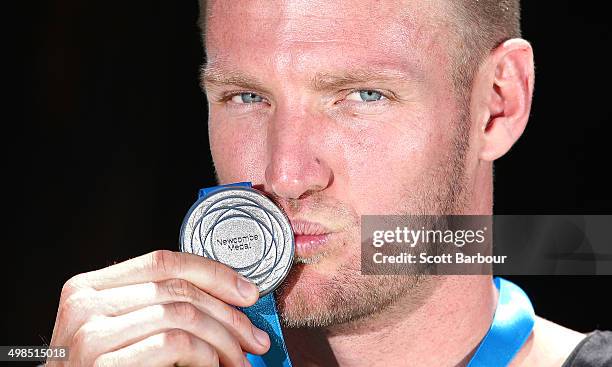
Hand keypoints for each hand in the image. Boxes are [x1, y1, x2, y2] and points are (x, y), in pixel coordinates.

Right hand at [47, 250, 269, 365]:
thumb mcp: (124, 328)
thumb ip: (159, 305)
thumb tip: (228, 298)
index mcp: (90, 287)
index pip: (164, 261)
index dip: (213, 273)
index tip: (246, 291)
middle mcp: (86, 305)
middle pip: (179, 290)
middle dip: (229, 314)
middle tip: (254, 337)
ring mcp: (91, 335)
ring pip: (183, 315)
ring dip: (222, 339)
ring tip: (238, 358)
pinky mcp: (103, 363)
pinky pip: (175, 344)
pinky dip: (205, 355)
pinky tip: (212, 365)